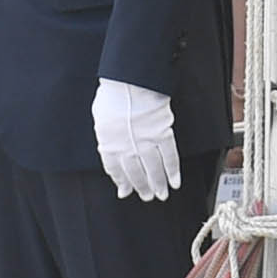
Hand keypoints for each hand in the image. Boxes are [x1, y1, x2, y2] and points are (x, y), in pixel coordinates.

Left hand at [92, 76, 179, 204]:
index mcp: (109, 143)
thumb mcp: (101, 117)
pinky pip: (169, 157)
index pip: (116, 170)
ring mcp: (145, 142)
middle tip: (147, 197)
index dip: (122, 182)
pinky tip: (175, 181)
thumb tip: (109, 144)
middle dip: (142, 188)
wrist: (129, 81)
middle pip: (136, 173)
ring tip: (162, 195)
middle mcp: (127, 147)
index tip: (125, 191)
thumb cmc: (114, 94)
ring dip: (158, 184)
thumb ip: (106, 134)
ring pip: (153, 170)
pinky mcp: (162, 134)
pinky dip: (173, 171)